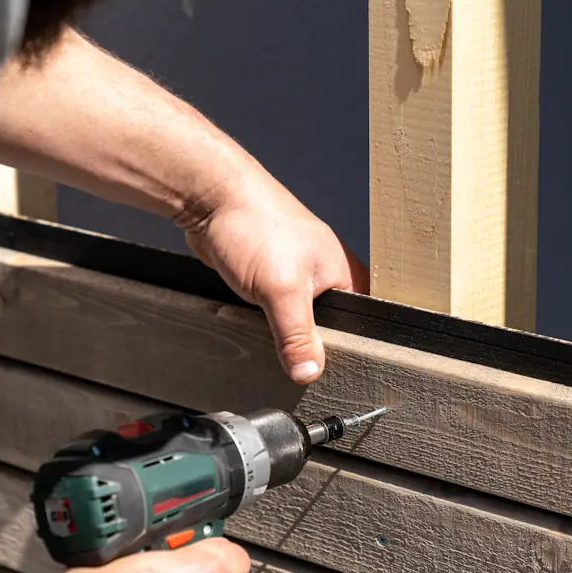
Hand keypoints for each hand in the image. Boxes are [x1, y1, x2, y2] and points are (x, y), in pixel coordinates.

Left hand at [180, 163, 368, 384]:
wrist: (212, 198)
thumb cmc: (256, 226)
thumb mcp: (283, 290)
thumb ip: (297, 336)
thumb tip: (309, 373)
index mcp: (344, 274)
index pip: (359, 326)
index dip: (346, 351)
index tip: (331, 374)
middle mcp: (325, 275)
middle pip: (327, 329)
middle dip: (311, 345)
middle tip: (298, 364)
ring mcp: (296, 276)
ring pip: (297, 321)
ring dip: (284, 333)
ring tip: (277, 347)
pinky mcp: (269, 278)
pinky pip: (274, 312)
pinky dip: (266, 321)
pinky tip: (258, 328)